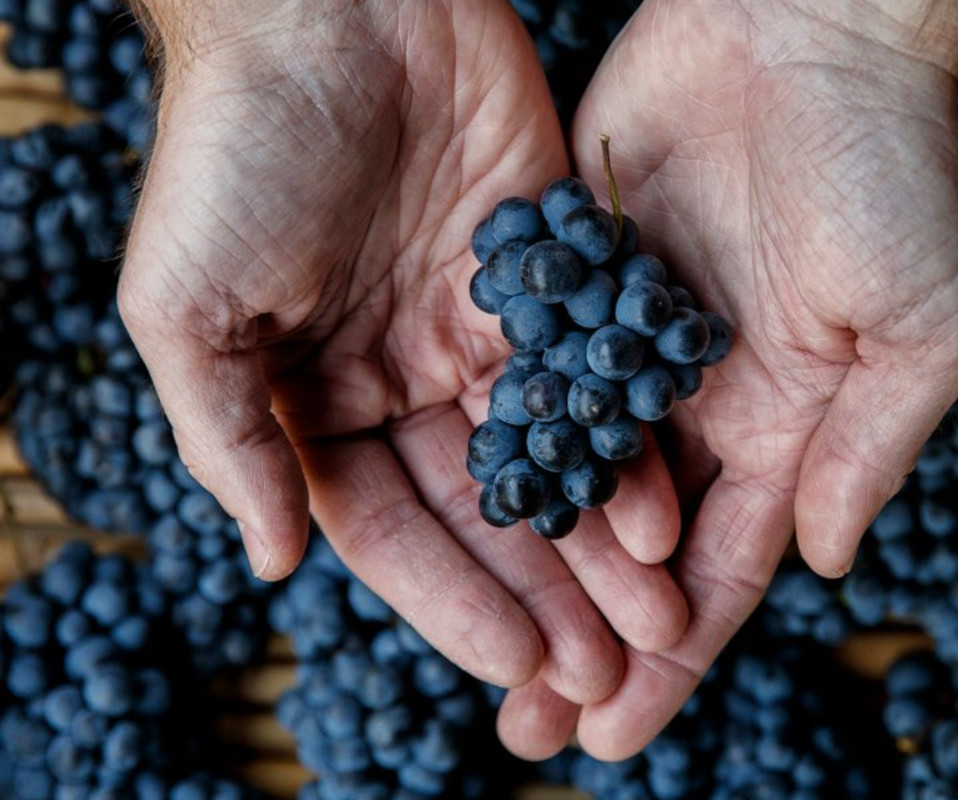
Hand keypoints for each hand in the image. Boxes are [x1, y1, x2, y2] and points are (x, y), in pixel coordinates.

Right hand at [117, 0, 686, 705]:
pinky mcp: (549, 271)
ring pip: (552, 457)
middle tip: (605, 673)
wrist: (331, 3)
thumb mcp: (190, 307)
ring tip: (653, 621)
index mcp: (319, 399)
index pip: (393, 529)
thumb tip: (268, 561)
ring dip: (599, 543)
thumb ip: (228, 437)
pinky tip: (663, 509)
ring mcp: (483, 326)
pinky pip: (594, 373)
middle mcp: (408, 376)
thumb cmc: (237, 150)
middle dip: (544, 594)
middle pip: (487, 510)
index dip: (453, 603)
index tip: (517, 667)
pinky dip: (627, 440)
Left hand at [497, 0, 957, 758]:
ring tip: (475, 637)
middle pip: (629, 542)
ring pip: (570, 468)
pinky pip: (531, 366)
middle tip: (523, 723)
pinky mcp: (579, 266)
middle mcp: (703, 393)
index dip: (669, 657)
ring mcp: (633, 332)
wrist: (824, 19)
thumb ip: (868, 451)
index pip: (717, 568)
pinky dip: (500, 437)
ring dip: (529, 557)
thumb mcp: (925, 328)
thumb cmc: (902, 167)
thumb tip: (825, 565)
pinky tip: (451, 505)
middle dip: (583, 633)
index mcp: (788, 419)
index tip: (611, 733)